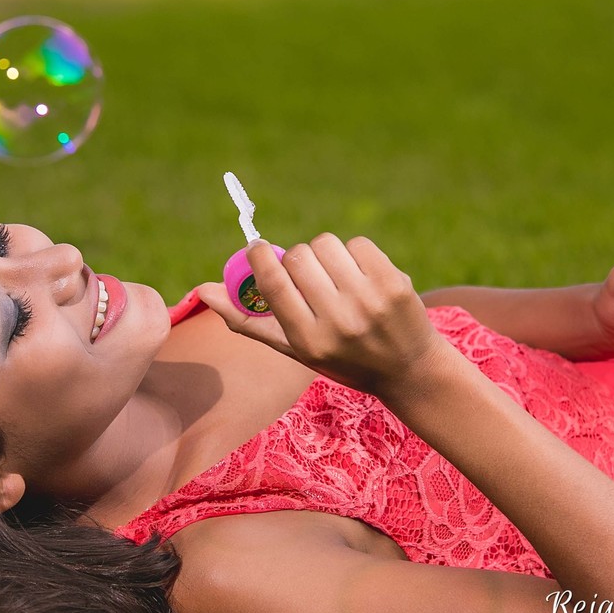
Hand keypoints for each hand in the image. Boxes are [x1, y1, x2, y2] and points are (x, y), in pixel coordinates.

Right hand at [197, 234, 449, 396]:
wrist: (409, 369)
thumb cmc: (342, 358)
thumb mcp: (294, 349)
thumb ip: (248, 321)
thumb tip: (204, 291)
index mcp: (307, 340)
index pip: (272, 282)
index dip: (259, 256)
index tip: (258, 247)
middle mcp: (338, 321)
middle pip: (297, 256)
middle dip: (296, 258)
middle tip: (307, 274)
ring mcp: (369, 301)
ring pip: (326, 244)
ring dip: (325, 253)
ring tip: (336, 276)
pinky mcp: (394, 283)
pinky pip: (357, 243)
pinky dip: (354, 253)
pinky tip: (362, 276)